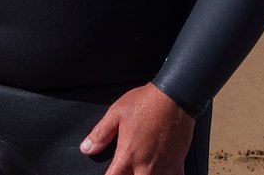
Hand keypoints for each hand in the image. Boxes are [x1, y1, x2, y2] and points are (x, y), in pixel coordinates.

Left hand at [80, 82, 194, 174]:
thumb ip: (100, 134)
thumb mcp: (116, 114)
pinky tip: (161, 170)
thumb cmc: (146, 102)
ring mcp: (163, 167)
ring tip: (141, 170)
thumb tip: (86, 148)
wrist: (175, 96)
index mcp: (128, 155)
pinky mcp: (177, 164)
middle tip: (126, 169)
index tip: (109, 173)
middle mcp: (145, 166)